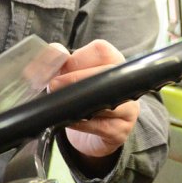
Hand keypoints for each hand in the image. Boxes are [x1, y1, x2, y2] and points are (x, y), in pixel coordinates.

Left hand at [48, 40, 139, 158]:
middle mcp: (125, 83)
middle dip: (75, 79)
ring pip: (105, 101)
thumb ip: (60, 61)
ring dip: (77, 103)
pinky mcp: (121, 131)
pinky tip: (69, 121)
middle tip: (53, 85)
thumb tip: (53, 51)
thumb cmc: (82, 96)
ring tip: (60, 104)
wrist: (92, 131)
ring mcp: (128, 108)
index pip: (101, 51)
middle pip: (106, 73)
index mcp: (114, 62)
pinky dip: (81, 123)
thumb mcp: (70, 75)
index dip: (78, 58)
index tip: (60, 67)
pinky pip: (101, 126)